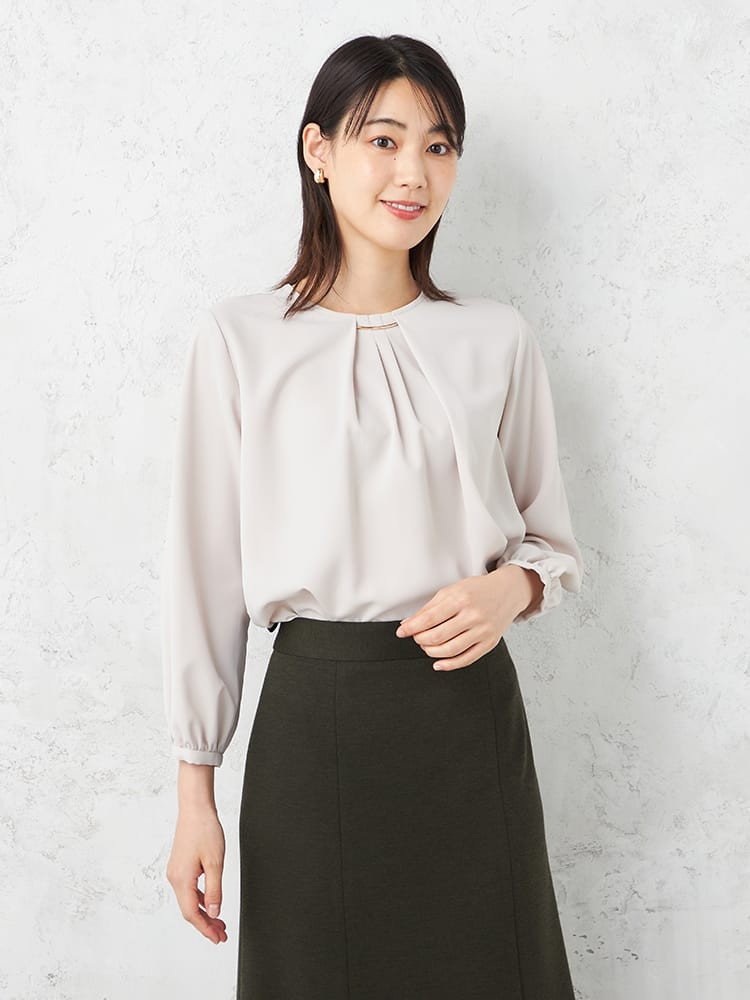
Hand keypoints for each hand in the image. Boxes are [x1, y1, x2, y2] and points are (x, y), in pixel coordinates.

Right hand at [166, 804, 227, 943]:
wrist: (195, 808)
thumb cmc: (205, 830)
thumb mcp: (216, 863)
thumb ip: (215, 890)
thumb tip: (214, 912)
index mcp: (182, 880)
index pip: (192, 914)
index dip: (205, 929)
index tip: (218, 938)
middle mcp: (175, 878)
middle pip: (189, 910)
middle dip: (206, 924)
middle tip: (222, 934)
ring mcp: (175, 872)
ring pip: (189, 900)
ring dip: (204, 912)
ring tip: (220, 922)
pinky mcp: (179, 866)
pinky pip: (189, 890)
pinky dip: (200, 899)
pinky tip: (211, 902)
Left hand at [394, 566, 540, 669]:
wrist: (508, 591)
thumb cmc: (478, 590)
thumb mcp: (452, 590)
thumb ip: (430, 607)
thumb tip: (408, 624)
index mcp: (461, 599)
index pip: (429, 618)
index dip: (411, 628)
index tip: (401, 632)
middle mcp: (473, 615)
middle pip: (437, 636)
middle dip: (420, 640)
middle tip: (416, 637)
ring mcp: (483, 631)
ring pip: (450, 650)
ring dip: (431, 652)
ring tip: (426, 646)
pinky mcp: (489, 643)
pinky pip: (466, 659)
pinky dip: (449, 665)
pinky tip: (438, 663)